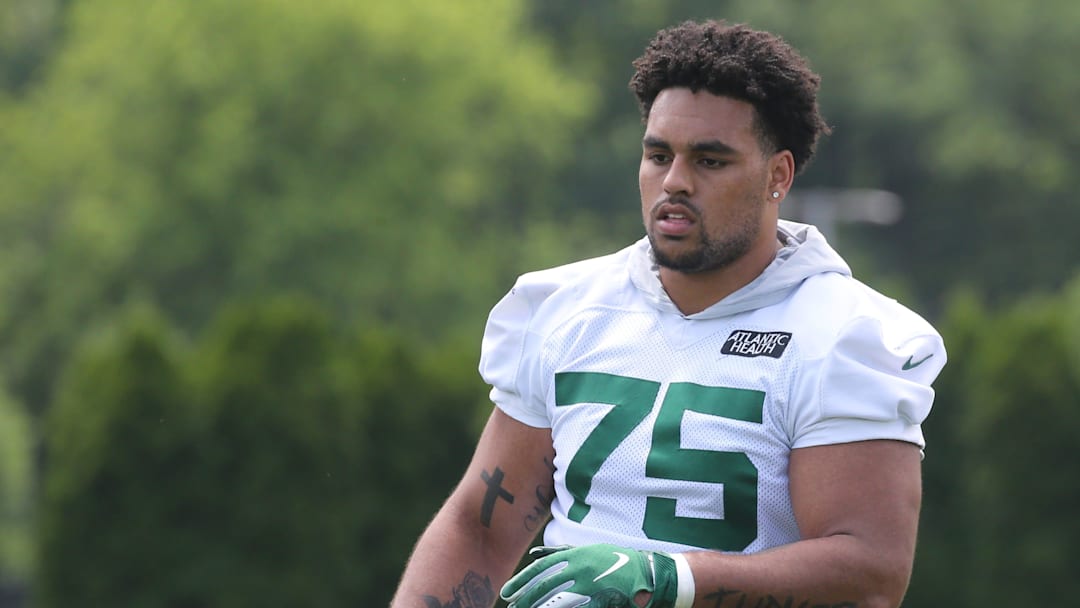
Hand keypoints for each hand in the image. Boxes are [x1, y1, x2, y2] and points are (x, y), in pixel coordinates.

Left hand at [500, 544, 679, 607]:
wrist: (649, 571)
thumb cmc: (615, 561)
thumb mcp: (588, 551)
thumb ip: (562, 553)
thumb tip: (536, 553)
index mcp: (577, 554)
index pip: (543, 568)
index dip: (523, 580)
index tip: (507, 592)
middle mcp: (582, 567)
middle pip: (546, 584)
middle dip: (526, 597)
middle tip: (512, 606)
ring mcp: (593, 583)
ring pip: (558, 599)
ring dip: (539, 606)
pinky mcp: (603, 598)